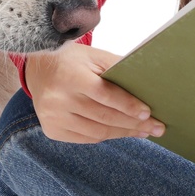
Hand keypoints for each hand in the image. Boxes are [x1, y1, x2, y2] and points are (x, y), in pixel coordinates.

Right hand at [23, 43, 164, 142]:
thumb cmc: (72, 61)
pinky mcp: (52, 130)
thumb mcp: (93, 57)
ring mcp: (53, 118)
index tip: (148, 113)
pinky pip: (86, 138)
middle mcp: (58, 99)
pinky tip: (122, 132)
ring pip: (97, 132)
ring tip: (144, 132)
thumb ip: (117, 69)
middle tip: (157, 127)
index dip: (127, 105)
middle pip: (103, 116)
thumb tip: (149, 85)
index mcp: (69, 76)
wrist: (37, 71)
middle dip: (134, 124)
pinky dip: (107, 136)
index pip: (104, 94)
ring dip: (124, 133)